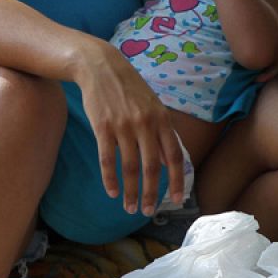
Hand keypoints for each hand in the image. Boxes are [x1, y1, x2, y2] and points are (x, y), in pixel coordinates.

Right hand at [71, 41, 185, 216]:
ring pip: (130, 168)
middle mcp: (145, 124)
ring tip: (130, 208)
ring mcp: (123, 126)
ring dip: (131, 192)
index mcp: (161, 119)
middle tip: (148, 212)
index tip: (177, 200)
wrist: (100, 66)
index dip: (177, 180)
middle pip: (152, 168)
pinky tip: (112, 192)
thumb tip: (166, 160)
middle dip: (151, 194)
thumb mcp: (152, 104)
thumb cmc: (128, 87)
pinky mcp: (102, 127)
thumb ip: (161, 131)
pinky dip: (110, 179)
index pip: (174, 156)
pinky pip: (108, 160)